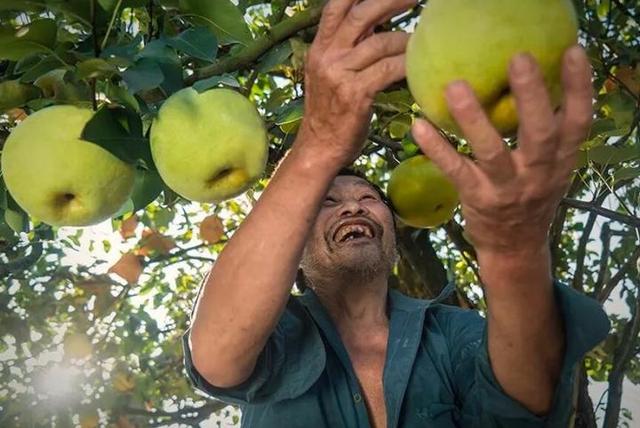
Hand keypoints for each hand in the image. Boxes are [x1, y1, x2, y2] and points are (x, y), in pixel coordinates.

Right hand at [298, 0, 415, 166]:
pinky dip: (407, 65)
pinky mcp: (355, 94)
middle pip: (361, 14)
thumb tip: (378, 28)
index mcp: (320, 48)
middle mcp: (326, 55)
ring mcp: (339, 74)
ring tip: (423, 41)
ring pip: (380, 43)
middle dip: (391, 1)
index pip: (337, 6)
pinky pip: (388, 69)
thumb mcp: (328, 75)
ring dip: (406, 40)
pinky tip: (418, 66)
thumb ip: (346, 50)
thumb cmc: (330, 114)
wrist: (318, 149)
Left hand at [411, 46, 593, 254]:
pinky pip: (455, 170)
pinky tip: (419, 126)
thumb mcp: (551, 168)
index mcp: (561, 161)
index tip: (572, 52)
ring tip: (454, 86)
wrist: (515, 248)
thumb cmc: (531, 195)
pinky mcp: (478, 200)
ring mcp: (507, 189)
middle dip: (532, 96)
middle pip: (540, 134)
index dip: (579, 88)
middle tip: (518, 59)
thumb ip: (548, 135)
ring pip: (492, 152)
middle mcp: (539, 175)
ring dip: (473, 118)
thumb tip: (532, 84)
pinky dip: (436, 148)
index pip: (579, 123)